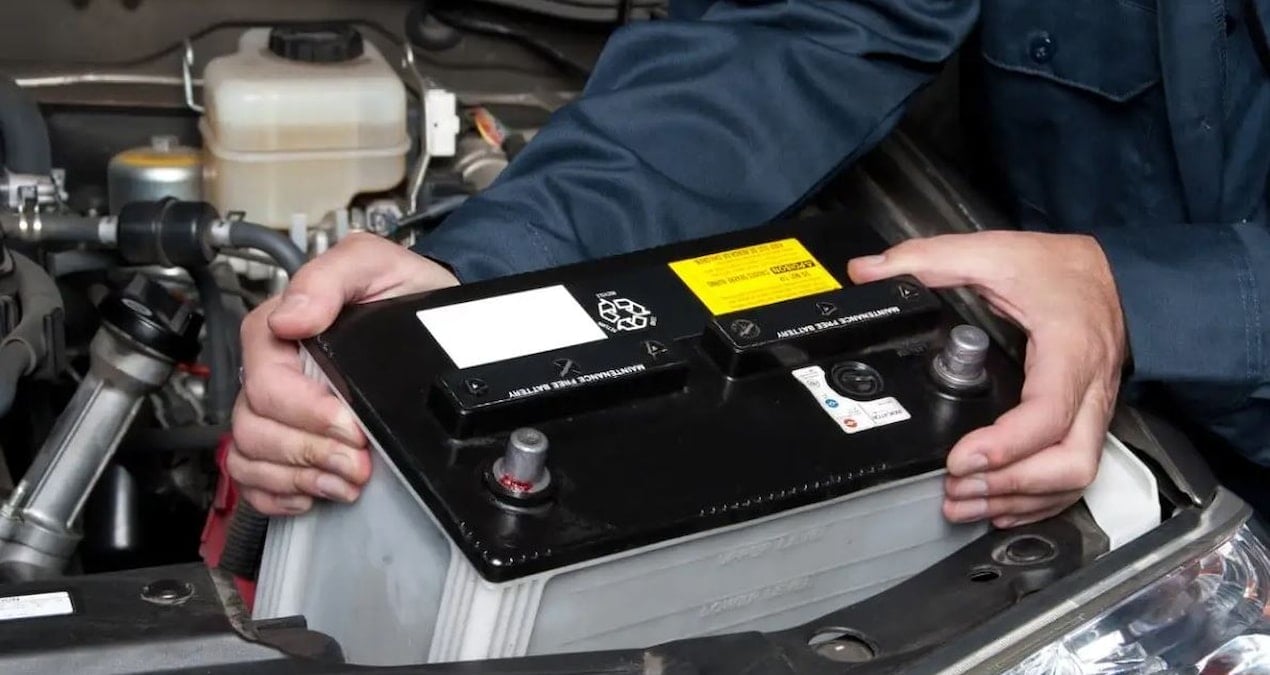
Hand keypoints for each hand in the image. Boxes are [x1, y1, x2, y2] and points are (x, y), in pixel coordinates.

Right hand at [228, 233, 458, 514]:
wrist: (438, 325)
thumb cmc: (404, 293)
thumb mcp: (378, 264)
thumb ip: (333, 275)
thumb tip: (293, 316)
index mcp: (282, 329)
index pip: (266, 381)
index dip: (306, 411)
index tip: (350, 424)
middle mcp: (274, 371)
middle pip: (255, 426)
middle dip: (309, 451)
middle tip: (357, 462)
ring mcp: (277, 409)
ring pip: (250, 456)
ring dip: (301, 476)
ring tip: (347, 479)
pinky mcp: (287, 441)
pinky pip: (254, 479)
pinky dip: (280, 493)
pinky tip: (316, 489)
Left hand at [847, 231, 1126, 527]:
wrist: (1117, 273)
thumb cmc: (1063, 269)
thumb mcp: (994, 252)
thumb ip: (928, 259)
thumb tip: (867, 271)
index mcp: (1069, 351)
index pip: (1048, 415)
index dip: (1005, 446)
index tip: (959, 458)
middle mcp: (1090, 390)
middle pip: (1070, 463)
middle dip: (1010, 486)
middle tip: (956, 487)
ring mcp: (1094, 411)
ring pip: (1074, 477)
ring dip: (1019, 500)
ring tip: (964, 502)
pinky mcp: (1089, 423)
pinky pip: (1074, 475)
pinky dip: (1037, 499)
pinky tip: (999, 504)